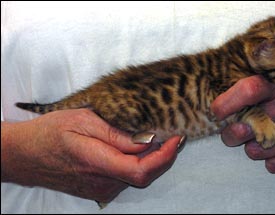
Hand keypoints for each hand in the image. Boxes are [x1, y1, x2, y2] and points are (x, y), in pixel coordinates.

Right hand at [1, 109, 183, 202]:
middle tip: (174, 135)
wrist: (26, 155)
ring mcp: (101, 189)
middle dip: (165, 157)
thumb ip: (118, 134)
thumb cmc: (52, 132)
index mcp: (96, 162)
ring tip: (161, 139)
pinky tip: (141, 149)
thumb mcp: (84, 121)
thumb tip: (148, 139)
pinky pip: (128, 178)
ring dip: (155, 160)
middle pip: (146, 176)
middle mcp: (101, 182)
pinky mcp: (100, 189)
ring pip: (139, 177)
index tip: (176, 137)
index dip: (164, 156)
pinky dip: (141, 164)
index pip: (141, 169)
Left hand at [211, 70, 274, 172]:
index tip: (216, 111)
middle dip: (230, 134)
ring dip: (253, 146)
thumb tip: (226, 100)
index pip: (247, 91)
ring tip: (265, 136)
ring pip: (253, 152)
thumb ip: (262, 89)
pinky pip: (271, 165)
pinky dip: (270, 159)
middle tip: (234, 129)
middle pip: (241, 130)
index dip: (225, 103)